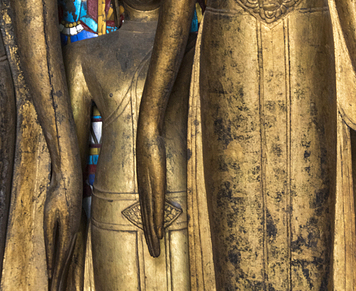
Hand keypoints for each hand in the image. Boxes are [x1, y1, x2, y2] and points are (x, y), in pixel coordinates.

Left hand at [44, 171, 80, 290]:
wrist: (70, 176)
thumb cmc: (58, 194)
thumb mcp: (49, 217)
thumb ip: (50, 240)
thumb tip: (50, 261)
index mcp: (67, 232)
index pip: (60, 260)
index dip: (56, 276)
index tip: (53, 288)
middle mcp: (74, 232)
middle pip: (66, 260)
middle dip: (61, 277)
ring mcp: (77, 227)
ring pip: (69, 253)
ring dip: (64, 269)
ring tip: (59, 282)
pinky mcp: (75, 223)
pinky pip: (71, 245)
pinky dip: (66, 257)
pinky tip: (64, 262)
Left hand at [137, 124, 165, 257]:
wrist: (148, 134)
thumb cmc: (154, 142)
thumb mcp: (159, 157)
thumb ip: (166, 163)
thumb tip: (178, 158)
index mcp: (145, 185)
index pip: (146, 211)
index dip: (149, 226)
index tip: (152, 239)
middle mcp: (144, 190)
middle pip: (146, 219)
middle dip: (150, 237)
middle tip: (154, 253)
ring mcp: (149, 189)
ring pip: (150, 218)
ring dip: (152, 235)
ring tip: (155, 251)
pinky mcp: (155, 185)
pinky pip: (156, 208)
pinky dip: (157, 221)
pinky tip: (159, 233)